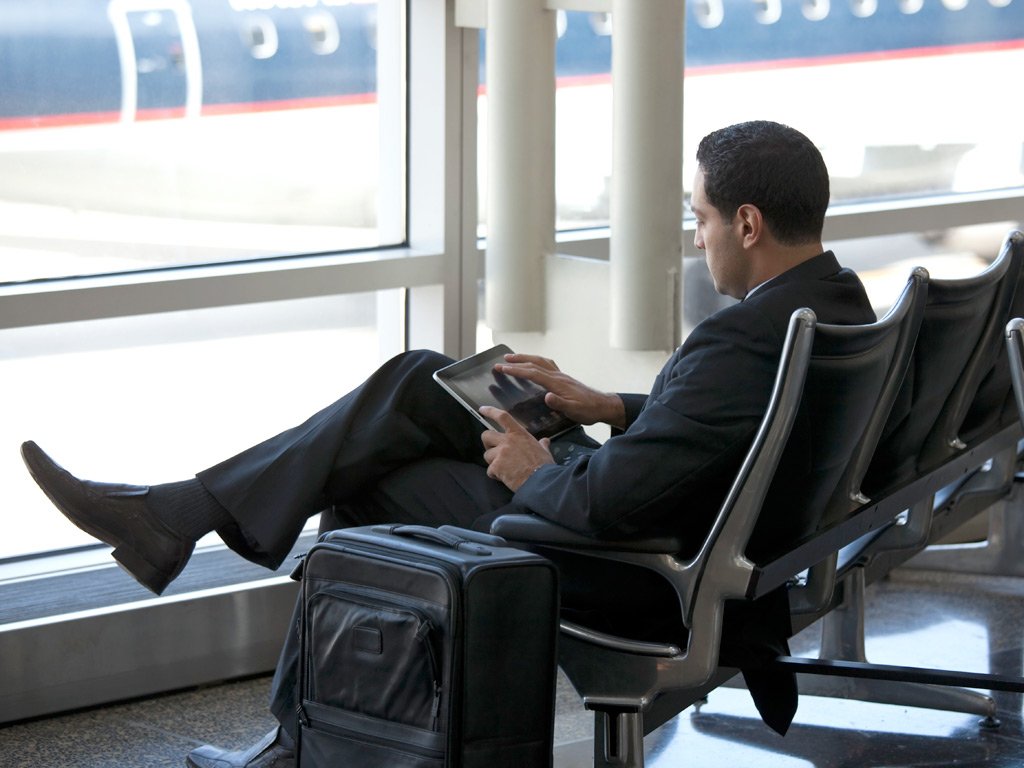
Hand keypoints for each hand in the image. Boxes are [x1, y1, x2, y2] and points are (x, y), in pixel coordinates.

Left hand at [480, 407, 555, 491]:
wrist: (541, 481)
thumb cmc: (544, 466)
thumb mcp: (544, 451)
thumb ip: (541, 444)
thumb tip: (545, 441)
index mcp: (519, 434)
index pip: (502, 417)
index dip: (490, 411)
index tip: (482, 409)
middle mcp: (507, 441)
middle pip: (486, 435)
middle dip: (487, 443)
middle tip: (493, 450)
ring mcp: (500, 453)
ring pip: (486, 455)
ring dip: (492, 462)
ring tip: (504, 468)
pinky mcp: (496, 467)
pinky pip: (490, 470)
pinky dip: (495, 475)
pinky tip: (505, 478)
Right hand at [494, 354, 625, 428]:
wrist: (602, 406)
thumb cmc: (588, 410)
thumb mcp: (574, 410)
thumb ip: (560, 403)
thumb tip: (547, 396)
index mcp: (557, 383)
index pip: (533, 373)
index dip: (516, 370)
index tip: (502, 368)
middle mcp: (558, 376)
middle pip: (534, 363)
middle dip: (517, 361)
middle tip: (501, 361)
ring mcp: (561, 375)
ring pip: (540, 361)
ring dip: (525, 358)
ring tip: (512, 358)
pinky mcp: (563, 378)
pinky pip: (547, 365)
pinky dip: (536, 361)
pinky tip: (533, 364)